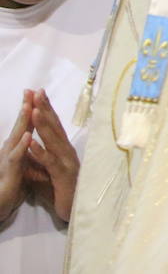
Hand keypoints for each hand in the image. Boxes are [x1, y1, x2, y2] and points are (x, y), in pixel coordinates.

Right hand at [0, 94, 31, 222]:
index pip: (26, 124)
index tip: (38, 91)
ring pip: (17, 137)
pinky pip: (17, 157)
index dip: (32, 108)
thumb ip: (28, 148)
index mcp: (17, 146)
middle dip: (26, 108)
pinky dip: (22, 146)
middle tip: (31, 90)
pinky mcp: (11, 172)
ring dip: (23, 122)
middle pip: (20, 125)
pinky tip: (28, 136)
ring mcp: (9, 160)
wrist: (0, 204)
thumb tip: (32, 135)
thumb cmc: (11, 182)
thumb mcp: (23, 162)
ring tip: (29, 106)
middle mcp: (12, 150)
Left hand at [24, 89, 77, 222]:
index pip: (52, 124)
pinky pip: (49, 162)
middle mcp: (66, 151)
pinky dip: (40, 152)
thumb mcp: (45, 172)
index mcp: (61, 149)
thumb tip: (28, 147)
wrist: (75, 210)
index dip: (45, 108)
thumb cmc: (60, 191)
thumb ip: (38, 159)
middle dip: (44, 108)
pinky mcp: (63, 175)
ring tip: (33, 110)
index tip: (36, 93)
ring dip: (43, 125)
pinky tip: (31, 143)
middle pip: (54, 126)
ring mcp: (66, 162)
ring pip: (53, 140)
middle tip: (36, 91)